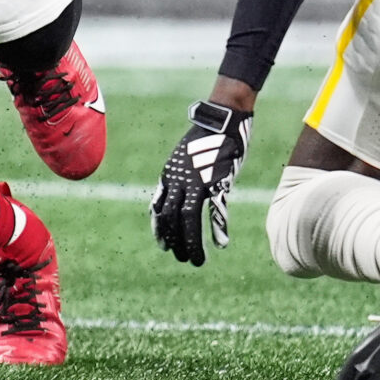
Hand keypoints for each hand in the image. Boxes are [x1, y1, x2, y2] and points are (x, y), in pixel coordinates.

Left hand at [152, 99, 251, 266]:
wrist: (220, 119)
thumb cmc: (204, 139)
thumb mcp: (182, 159)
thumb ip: (179, 178)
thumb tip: (176, 195)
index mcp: (170, 176)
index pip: (159, 209)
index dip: (160, 230)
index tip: (164, 246)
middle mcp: (179, 181)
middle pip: (171, 219)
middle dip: (175, 242)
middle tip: (183, 259)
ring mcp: (197, 182)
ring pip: (189, 219)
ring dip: (192, 243)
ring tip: (197, 261)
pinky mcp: (218, 180)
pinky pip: (215, 209)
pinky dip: (217, 228)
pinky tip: (220, 243)